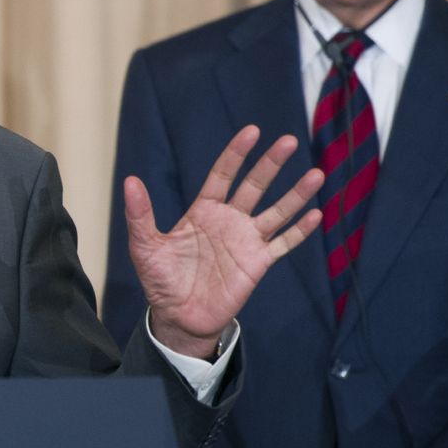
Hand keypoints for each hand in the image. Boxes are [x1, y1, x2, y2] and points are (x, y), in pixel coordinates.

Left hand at [124, 125, 321, 356]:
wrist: (178, 316)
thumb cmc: (160, 279)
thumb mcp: (145, 246)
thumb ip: (140, 214)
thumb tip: (130, 181)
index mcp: (203, 210)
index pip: (223, 174)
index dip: (237, 153)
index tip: (252, 131)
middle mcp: (229, 220)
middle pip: (254, 186)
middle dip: (271, 163)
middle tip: (288, 141)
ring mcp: (246, 241)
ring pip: (276, 211)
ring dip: (296, 194)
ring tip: (317, 174)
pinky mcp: (257, 263)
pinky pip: (282, 244)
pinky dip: (299, 231)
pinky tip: (316, 215)